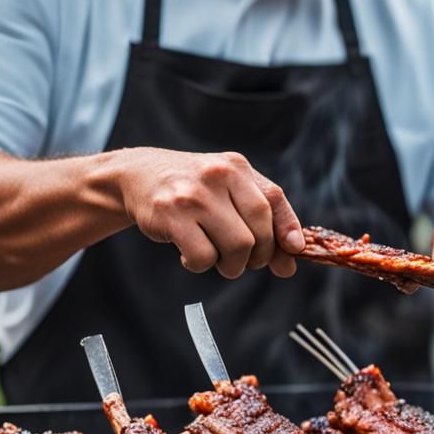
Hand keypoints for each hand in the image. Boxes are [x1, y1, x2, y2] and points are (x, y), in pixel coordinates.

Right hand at [115, 148, 303, 278]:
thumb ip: (261, 222)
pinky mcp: (170, 215)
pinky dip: (200, 265)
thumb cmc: (193, 189)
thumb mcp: (228, 191)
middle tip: (243, 261)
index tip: (295, 250)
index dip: (287, 228)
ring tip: (218, 259)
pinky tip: (189, 254)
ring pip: (236, 247)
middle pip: (258, 231)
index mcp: (236, 167)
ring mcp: (193, 195)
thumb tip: (289, 266)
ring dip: (232, 265)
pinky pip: (202, 257)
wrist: (138, 175)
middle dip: (258, 256)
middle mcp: (217, 175)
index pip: (274, 199)